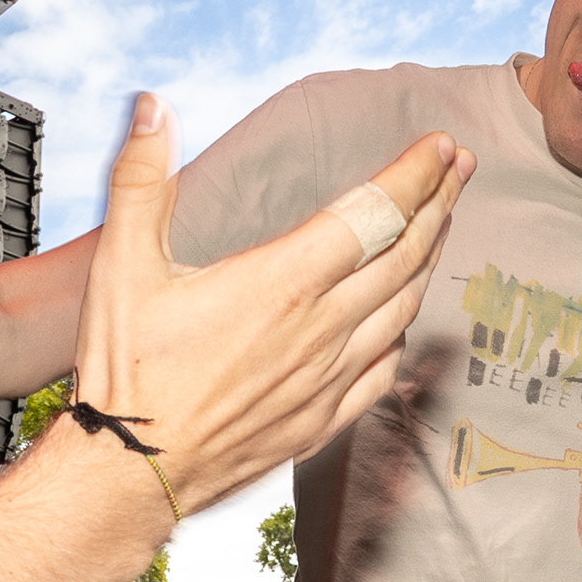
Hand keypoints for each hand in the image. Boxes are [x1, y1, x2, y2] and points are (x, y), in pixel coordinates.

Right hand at [78, 95, 469, 515]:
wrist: (130, 476)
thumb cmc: (126, 372)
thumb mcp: (121, 265)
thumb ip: (140, 178)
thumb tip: (150, 105)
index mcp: (282, 282)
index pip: (374, 213)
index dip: (415, 174)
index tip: (441, 146)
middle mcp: (320, 330)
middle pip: (405, 255)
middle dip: (439, 202)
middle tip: (461, 168)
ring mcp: (328, 379)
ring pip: (404, 309)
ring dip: (429, 260)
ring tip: (441, 223)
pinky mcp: (323, 421)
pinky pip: (386, 367)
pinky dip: (404, 331)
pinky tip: (403, 315)